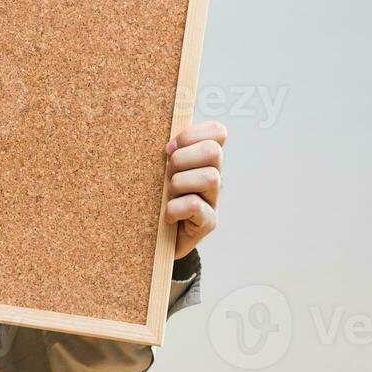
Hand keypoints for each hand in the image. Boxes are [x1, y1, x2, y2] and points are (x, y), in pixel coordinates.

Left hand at [164, 121, 225, 258]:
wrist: (154, 239)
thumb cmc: (154, 198)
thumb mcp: (158, 170)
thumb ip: (165, 151)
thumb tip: (164, 138)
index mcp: (203, 159)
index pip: (218, 132)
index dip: (193, 134)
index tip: (169, 148)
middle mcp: (214, 176)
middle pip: (214, 152)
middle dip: (182, 159)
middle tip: (167, 174)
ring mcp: (213, 200)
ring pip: (210, 177)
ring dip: (180, 183)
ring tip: (168, 195)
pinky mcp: (208, 223)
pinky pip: (196, 206)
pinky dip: (175, 208)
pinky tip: (167, 215)